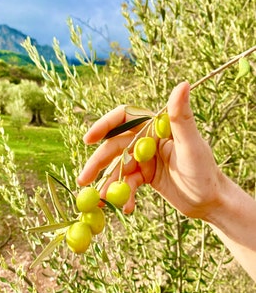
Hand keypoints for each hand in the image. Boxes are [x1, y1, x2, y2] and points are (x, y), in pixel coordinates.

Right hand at [77, 82, 223, 217]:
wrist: (210, 201)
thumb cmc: (205, 172)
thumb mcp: (191, 146)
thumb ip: (181, 117)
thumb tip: (183, 84)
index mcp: (156, 127)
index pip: (125, 118)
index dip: (104, 125)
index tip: (88, 139)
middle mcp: (147, 140)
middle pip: (114, 147)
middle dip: (98, 163)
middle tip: (83, 179)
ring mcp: (144, 159)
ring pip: (118, 167)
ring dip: (108, 183)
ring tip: (100, 201)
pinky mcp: (144, 175)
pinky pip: (127, 183)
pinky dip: (124, 195)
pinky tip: (128, 207)